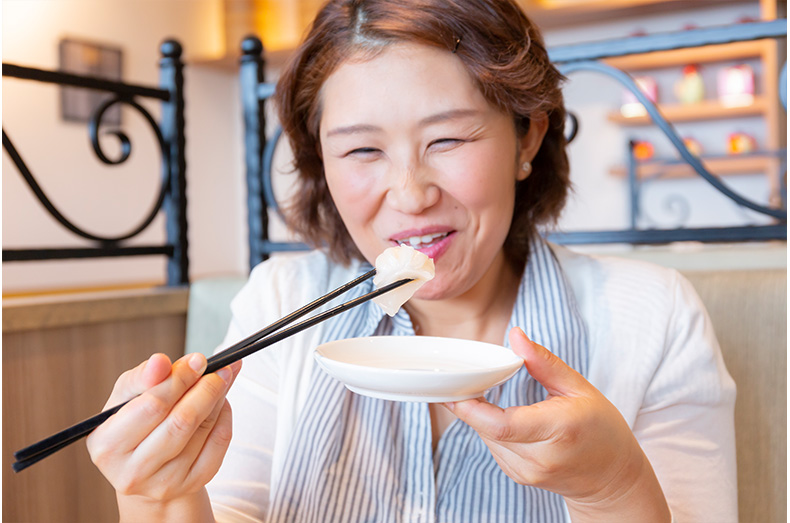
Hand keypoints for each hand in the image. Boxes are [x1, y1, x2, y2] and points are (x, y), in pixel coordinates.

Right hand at [86, 352, 240, 519]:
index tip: (198, 360)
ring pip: (203, 430)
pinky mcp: (191, 485)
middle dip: (205, 388)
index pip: (151, 405)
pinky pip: (219, 444)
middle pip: (181, 421)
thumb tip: (160, 362)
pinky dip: (225, 418)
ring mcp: (164, 483)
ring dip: (218, 398)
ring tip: (222, 379)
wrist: (146, 469)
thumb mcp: (127, 396)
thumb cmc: (134, 423)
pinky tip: (221, 404)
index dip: (179, 379)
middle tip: (221, 368)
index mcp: (107, 444)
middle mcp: (132, 471)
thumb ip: (143, 377)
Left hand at [446, 328, 669, 521]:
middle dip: (473, 403)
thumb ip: (544, 363)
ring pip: (487, 438)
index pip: (501, 425)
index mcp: (558, 430)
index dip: (471, 408)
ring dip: (485, 416)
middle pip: (488, 429)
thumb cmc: (601, 428)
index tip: (454, 387)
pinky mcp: (519, 477)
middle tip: (468, 379)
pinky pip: (494, 447)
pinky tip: (511, 419)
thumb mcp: (579, 388)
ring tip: (500, 398)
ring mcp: (528, 473)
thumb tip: (515, 335)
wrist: (611, 477)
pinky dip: (494, 429)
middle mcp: (540, 458)